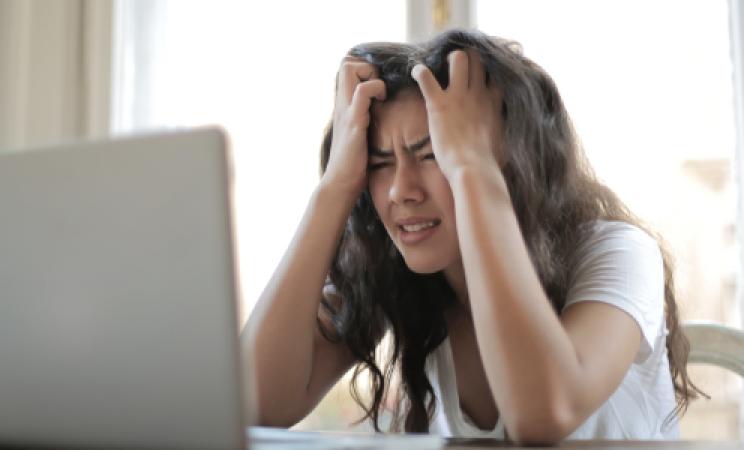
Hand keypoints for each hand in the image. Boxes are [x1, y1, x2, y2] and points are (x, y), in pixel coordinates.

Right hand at [322, 57, 386, 198]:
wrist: (341, 183)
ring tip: (380, 95)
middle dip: (367, 66)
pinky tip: (381, 103)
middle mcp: (342, 104)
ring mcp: (346, 111)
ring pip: (350, 69)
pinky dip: (375, 89)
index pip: (347, 66)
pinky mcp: (354, 122)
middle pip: (346, 61)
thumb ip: (365, 118)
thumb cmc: (354, 163)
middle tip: (379, 87)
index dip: (365, 67)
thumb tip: (382, 112)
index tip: (379, 85)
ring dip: (370, 75)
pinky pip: (361, 93)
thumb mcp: (360, 133)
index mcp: (345, 105)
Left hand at [411, 50, 502, 180]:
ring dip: (448, 59)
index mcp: (493, 102)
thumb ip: (504, 129)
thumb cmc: (489, 162)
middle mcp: (478, 93)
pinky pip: (426, 77)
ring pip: (458, 58)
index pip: (496, 73)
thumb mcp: (506, 141)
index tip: (481, 72)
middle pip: (478, 58)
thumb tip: (507, 135)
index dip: (489, 68)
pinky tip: (416, 72)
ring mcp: (458, 96)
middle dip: (468, 57)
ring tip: (441, 66)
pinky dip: (419, 71)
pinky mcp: (439, 103)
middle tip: (458, 66)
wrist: (473, 168)